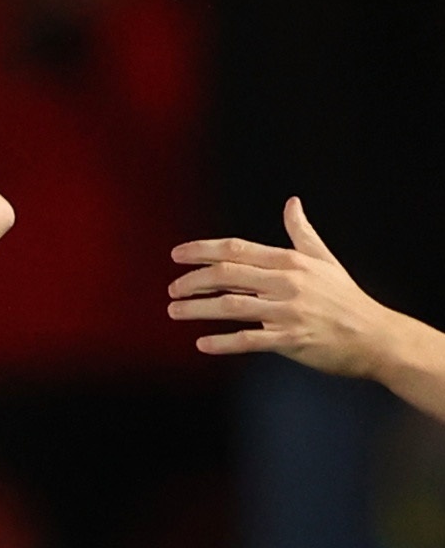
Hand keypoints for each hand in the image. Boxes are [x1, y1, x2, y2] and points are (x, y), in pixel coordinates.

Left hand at [169, 200, 396, 373]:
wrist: (374, 335)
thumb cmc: (345, 298)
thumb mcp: (325, 260)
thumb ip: (302, 233)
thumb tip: (292, 203)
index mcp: (291, 261)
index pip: (237, 250)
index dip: (202, 250)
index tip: (177, 255)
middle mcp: (287, 283)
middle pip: (228, 275)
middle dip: (193, 280)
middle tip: (172, 288)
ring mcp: (288, 312)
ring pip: (231, 306)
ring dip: (198, 308)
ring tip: (174, 311)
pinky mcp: (290, 339)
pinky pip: (249, 340)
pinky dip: (223, 342)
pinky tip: (202, 343)